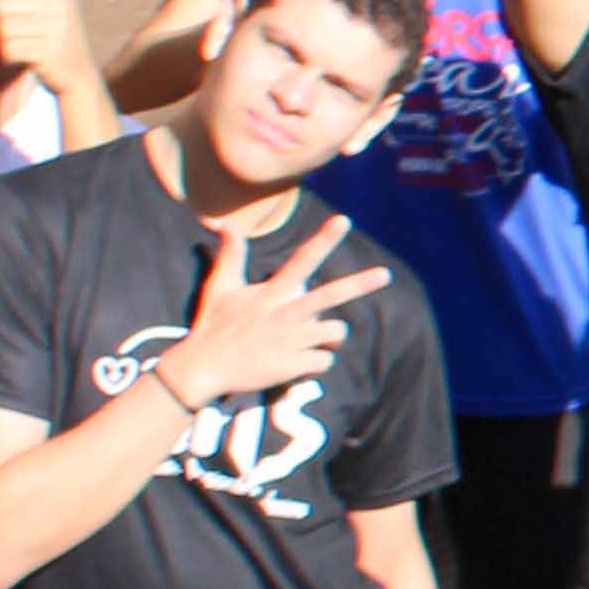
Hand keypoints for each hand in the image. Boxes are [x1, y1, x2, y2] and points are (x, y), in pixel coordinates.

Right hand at [162, 210, 382, 410]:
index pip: (301, 261)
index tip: (344, 220)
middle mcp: (284, 314)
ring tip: (304, 342)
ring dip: (328, 337)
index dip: (323, 240)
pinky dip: (317, 364)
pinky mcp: (293, 365)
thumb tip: (227, 223)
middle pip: (329, 296)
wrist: (202, 368)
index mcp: (271, 293)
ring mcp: (291, 340)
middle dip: (359, 284)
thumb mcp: (219, 287)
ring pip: (335, 332)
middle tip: (386, 274)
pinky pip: (325, 361)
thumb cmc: (213, 325)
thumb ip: (232, 255)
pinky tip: (297, 365)